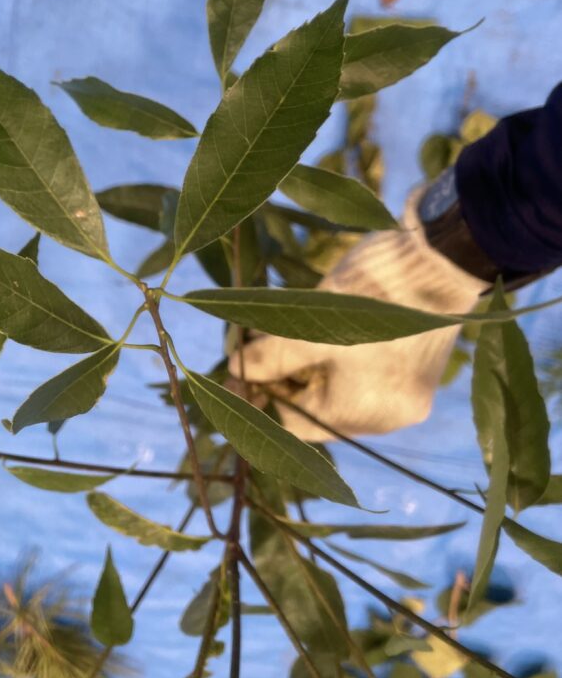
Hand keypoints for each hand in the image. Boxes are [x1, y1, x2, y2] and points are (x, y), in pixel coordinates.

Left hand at [229, 191, 485, 442]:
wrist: (441, 254)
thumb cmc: (375, 293)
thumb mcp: (311, 326)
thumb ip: (271, 356)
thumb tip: (235, 371)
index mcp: (369, 415)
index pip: (297, 424)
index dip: (260, 399)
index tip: (234, 373)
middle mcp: (388, 413)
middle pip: (316, 407)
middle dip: (279, 377)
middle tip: (247, 348)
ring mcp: (400, 388)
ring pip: (333, 387)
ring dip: (298, 364)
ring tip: (268, 334)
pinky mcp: (405, 362)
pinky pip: (355, 371)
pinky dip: (325, 355)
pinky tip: (301, 330)